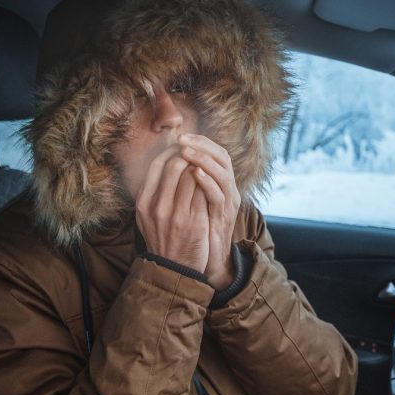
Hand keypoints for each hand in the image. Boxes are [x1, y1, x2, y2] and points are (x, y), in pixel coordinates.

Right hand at [135, 143, 209, 271]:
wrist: (173, 270)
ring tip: (206, 166)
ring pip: (191, 175)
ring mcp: (176, 214)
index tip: (182, 148)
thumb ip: (151, 193)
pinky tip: (213, 182)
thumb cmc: (163, 239)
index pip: (156, 164)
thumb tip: (162, 164)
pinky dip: (208, 182)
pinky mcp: (194, 222)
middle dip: (189, 154)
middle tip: (198, 154)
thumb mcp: (147, 217)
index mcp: (143, 202)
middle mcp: (157, 206)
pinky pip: (203, 191)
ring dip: (200, 166)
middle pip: (174, 165)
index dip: (171, 152)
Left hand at [178, 133, 240, 290]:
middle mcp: (228, 188)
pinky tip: (196, 173)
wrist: (208, 259)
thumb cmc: (197, 230)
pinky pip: (219, 194)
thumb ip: (184, 183)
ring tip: (187, 151)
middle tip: (183, 139)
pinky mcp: (225, 216)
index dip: (199, 141)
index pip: (215, 151)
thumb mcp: (189, 202)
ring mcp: (229, 202)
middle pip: (222, 156)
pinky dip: (208, 182)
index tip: (180, 135)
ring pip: (223, 172)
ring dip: (204, 159)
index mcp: (219, 182)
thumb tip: (166, 162)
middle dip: (201, 145)